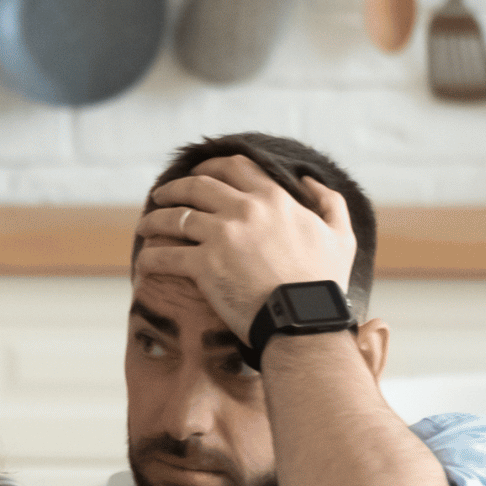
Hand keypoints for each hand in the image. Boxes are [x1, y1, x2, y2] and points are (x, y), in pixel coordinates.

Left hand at [134, 155, 354, 341]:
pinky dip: (150, 257)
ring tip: (145, 226)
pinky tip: (144, 262)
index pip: (235, 167)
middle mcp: (245, 210)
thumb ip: (327, 201)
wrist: (304, 319)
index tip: (197, 173)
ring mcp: (222, 236)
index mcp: (275, 198)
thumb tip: (308, 180)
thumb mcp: (341, 233)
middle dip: (174, 188)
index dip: (210, 166)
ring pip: (174, 217)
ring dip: (154, 219)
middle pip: (197, 186)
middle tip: (160, 195)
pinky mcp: (204, 265)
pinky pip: (164, 255)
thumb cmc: (324, 283)